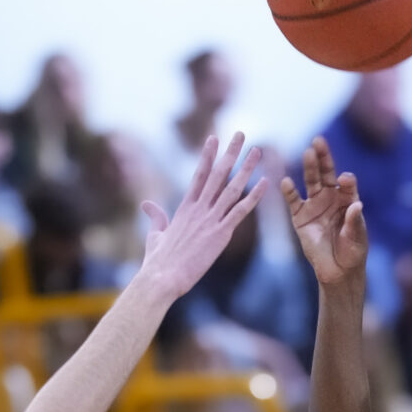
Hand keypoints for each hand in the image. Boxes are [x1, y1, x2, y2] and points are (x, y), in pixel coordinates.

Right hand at [134, 131, 264, 302]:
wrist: (162, 278)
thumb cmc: (157, 261)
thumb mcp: (155, 234)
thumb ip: (156, 217)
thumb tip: (147, 204)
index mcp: (185, 208)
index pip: (199, 175)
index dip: (207, 155)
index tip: (214, 138)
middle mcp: (199, 209)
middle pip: (217, 174)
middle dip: (230, 153)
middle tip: (241, 133)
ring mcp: (210, 220)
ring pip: (232, 188)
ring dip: (246, 168)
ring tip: (257, 151)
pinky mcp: (220, 234)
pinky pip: (240, 211)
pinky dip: (254, 197)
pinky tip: (265, 183)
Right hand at [281, 138, 367, 291]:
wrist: (338, 272)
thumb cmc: (352, 252)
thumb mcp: (357, 237)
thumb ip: (355, 221)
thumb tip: (357, 204)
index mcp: (348, 199)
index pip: (347, 183)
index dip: (346, 180)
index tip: (344, 180)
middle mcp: (330, 197)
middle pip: (326, 173)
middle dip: (323, 157)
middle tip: (319, 141)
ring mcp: (314, 204)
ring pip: (311, 181)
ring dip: (309, 167)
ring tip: (308, 153)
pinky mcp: (300, 216)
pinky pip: (293, 201)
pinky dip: (289, 192)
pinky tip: (286, 182)